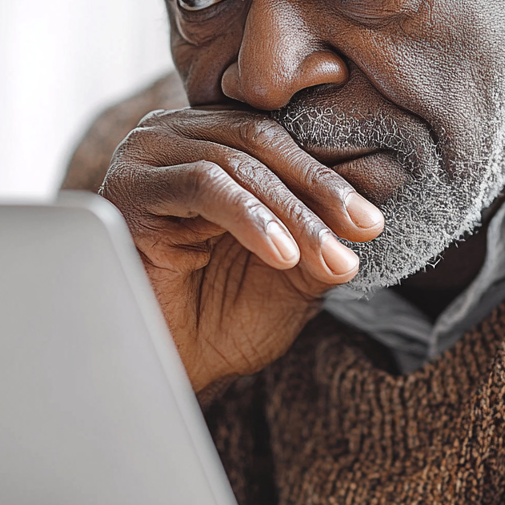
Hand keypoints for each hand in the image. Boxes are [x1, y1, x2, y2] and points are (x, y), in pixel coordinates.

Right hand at [100, 107, 383, 393]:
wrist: (164, 369)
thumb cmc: (221, 317)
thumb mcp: (291, 268)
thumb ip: (323, 230)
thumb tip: (374, 200)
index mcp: (212, 139)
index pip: (280, 141)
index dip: (330, 178)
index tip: (373, 223)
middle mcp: (175, 135)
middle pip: (261, 142)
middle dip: (318, 192)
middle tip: (364, 231)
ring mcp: (148, 155)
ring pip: (237, 163)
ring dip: (292, 212)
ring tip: (328, 255)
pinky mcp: (130, 187)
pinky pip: (203, 185)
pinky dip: (250, 216)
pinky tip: (280, 253)